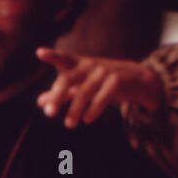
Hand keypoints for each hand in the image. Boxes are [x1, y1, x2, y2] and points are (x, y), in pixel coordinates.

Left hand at [36, 47, 163, 127]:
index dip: (53, 56)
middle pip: (68, 79)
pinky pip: (103, 96)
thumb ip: (62, 92)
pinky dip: (94, 108)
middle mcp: (90, 66)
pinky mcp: (117, 82)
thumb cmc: (103, 81)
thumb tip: (39, 102)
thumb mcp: (82, 84)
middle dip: (57, 96)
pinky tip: (87, 119)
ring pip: (85, 91)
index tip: (39, 53)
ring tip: (68, 125)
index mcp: (79, 64)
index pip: (64, 59)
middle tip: (48, 114)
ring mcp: (104, 72)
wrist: (137, 78)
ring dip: (75, 109)